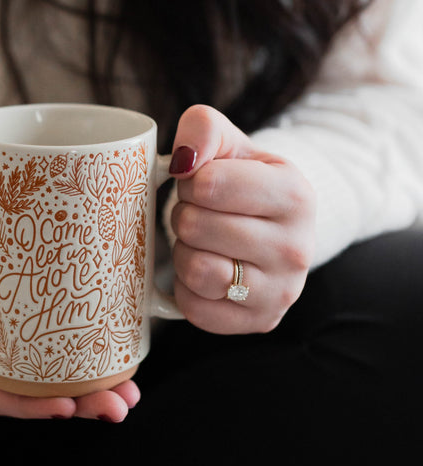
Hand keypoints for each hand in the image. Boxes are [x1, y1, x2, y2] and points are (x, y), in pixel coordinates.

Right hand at [0, 240, 138, 420]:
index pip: (2, 397)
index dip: (33, 407)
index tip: (64, 408)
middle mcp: (3, 368)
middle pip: (44, 397)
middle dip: (83, 406)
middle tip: (116, 406)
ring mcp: (25, 357)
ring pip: (65, 384)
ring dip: (101, 393)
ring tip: (130, 394)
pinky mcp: (42, 338)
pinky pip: (72, 359)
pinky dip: (100, 365)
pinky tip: (126, 365)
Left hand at [168, 105, 315, 333]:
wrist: (272, 232)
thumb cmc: (243, 186)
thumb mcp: (230, 146)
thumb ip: (203, 129)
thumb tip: (183, 160)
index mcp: (296, 194)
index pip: (208, 184)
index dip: (190, 183)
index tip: (203, 185)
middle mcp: (297, 248)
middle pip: (196, 227)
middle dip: (185, 217)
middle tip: (200, 217)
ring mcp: (281, 291)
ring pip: (196, 271)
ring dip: (184, 254)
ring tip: (202, 245)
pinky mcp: (259, 322)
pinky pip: (195, 308)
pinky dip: (187, 290)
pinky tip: (205, 275)